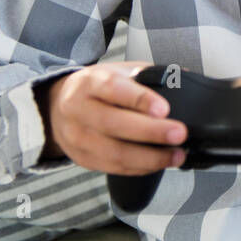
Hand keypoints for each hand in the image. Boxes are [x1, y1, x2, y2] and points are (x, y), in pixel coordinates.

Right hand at [38, 61, 186, 174]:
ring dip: (150, 158)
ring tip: (176, 155)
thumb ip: (146, 76)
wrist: (57, 107)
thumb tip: (182, 79)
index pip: (114, 89)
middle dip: (152, 132)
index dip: (140, 100)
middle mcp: (79, 110)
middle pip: (115, 124)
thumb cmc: (96, 88)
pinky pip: (114, 168)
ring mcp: (78, 137)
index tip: (164, 109)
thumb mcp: (117, 72)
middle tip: (179, 134)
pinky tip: (159, 163)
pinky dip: (140, 168)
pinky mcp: (82, 159)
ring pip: (115, 153)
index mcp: (90, 83)